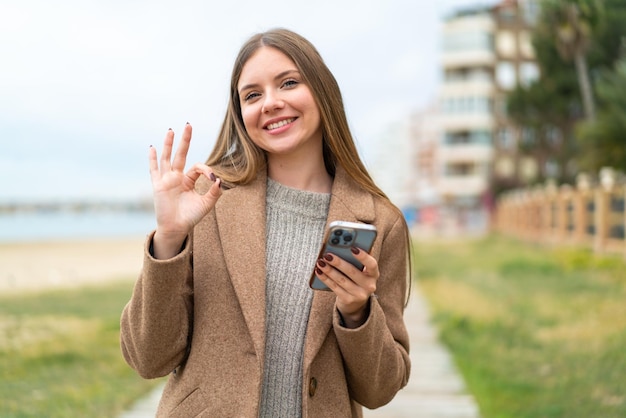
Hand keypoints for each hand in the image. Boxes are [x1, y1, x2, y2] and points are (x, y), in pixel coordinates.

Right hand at [149, 123, 221, 258]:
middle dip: (185, 140)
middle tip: (188, 125)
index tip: (213, 178)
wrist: (177, 228)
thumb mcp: (206, 204)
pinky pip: (154, 170)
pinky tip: (152, 148)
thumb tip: (220, 179)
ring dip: (169, 144)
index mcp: (188, 180)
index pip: (197, 167)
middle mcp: (176, 177)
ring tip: (171, 130)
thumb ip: (214, 192)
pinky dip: (152, 160)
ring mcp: (166, 180)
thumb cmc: (191, 217)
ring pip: (167, 158)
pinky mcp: (158, 186)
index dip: (206, 170)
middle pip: (181, 154)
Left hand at [315, 248, 379, 327]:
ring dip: (329, 270)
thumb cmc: (356, 279)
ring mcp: (359, 294)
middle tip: (327, 255)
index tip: (353, 248)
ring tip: (320, 262)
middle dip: (338, 263)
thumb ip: (357, 259)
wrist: (355, 302)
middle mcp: (369, 285)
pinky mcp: (348, 300)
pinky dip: (325, 278)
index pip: (372, 264)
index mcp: (374, 274)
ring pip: (341, 280)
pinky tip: (318, 271)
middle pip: (352, 272)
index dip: (363, 256)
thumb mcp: (362, 270)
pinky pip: (334, 287)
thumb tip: (345, 244)